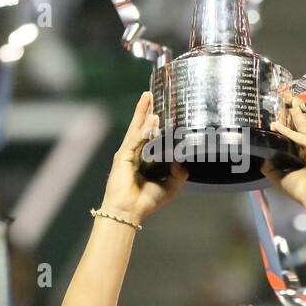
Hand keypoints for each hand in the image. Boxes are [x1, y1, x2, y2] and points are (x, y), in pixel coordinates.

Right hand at [101, 91, 187, 223]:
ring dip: (142, 112)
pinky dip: (144, 130)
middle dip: (145, 110)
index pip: (149, 136)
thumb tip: (182, 161)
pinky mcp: (122, 157)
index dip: (154, 122)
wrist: (129, 212)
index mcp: (144, 159)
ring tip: (148, 97)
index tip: (160, 108)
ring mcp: (127, 154)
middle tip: (150, 93)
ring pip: (137, 129)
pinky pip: (135, 140)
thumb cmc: (145, 202)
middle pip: (140, 126)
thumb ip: (179, 174)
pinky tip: (151, 120)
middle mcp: (134, 154)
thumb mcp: (170, 187)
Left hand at [261, 91, 305, 214]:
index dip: (290, 120)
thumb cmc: (303, 191)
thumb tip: (261, 161)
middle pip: (303, 125)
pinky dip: (289, 132)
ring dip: (292, 114)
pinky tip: (278, 126)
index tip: (281, 109)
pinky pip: (302, 138)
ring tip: (284, 101)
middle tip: (285, 96)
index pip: (299, 131)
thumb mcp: (281, 176)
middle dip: (293, 110)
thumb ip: (272, 168)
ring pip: (303, 127)